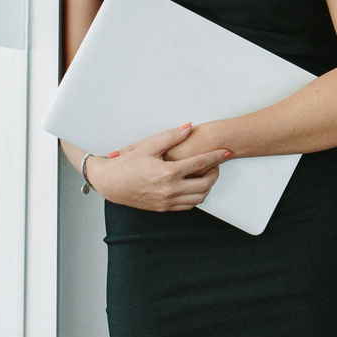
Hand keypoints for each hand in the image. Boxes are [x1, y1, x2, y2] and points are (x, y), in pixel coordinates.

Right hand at [87, 125, 228, 212]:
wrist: (110, 183)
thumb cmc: (126, 164)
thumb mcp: (147, 146)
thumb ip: (170, 137)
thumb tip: (189, 127)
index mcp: (167, 173)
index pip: (200, 163)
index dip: (216, 156)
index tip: (225, 151)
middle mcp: (170, 190)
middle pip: (205, 184)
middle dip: (215, 173)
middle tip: (215, 163)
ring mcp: (167, 202)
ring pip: (199, 198)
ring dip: (207, 186)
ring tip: (205, 173)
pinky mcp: (164, 208)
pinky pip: (188, 205)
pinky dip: (196, 196)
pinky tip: (193, 185)